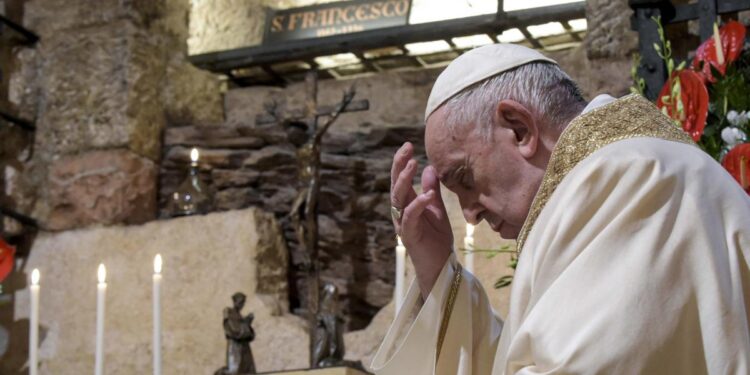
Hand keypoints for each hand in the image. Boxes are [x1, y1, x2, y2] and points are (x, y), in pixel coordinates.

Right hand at [391, 142, 452, 297]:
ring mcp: (403, 223)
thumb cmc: (437, 238)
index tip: (408, 145)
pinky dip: (417, 205)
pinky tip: (426, 195)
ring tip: (413, 165)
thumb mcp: (437, 209)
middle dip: (399, 166)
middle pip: (395, 185)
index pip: (401, 179)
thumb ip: (431, 190)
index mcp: (407, 203)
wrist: (440, 265)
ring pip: (398, 199)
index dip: (402, 162)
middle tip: (406, 149)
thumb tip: (429, 167)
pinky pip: (410, 218)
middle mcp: (401, 211)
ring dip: (404, 181)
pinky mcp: (409, 236)